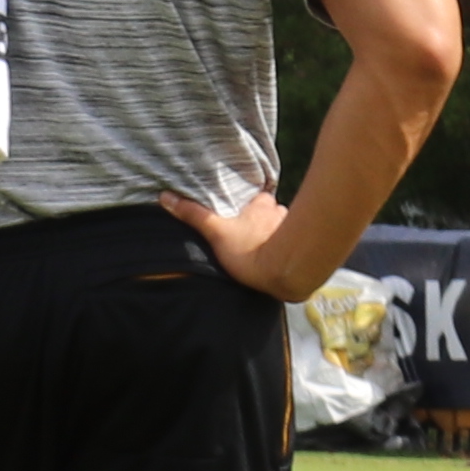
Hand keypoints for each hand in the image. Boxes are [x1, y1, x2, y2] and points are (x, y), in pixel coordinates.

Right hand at [162, 186, 329, 305]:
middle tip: (249, 227)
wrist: (283, 274)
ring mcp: (294, 231)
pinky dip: (286, 247)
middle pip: (272, 211)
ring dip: (275, 232)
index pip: (259, 195)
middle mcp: (282, 214)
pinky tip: (277, 257)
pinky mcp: (302, 249)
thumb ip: (193, 215)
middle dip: (263, 218)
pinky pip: (293, 244)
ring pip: (284, 226)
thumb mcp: (216, 231)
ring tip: (262, 243)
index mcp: (262, 206)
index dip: (252, 200)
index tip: (244, 205)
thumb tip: (166, 197)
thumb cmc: (250, 252)